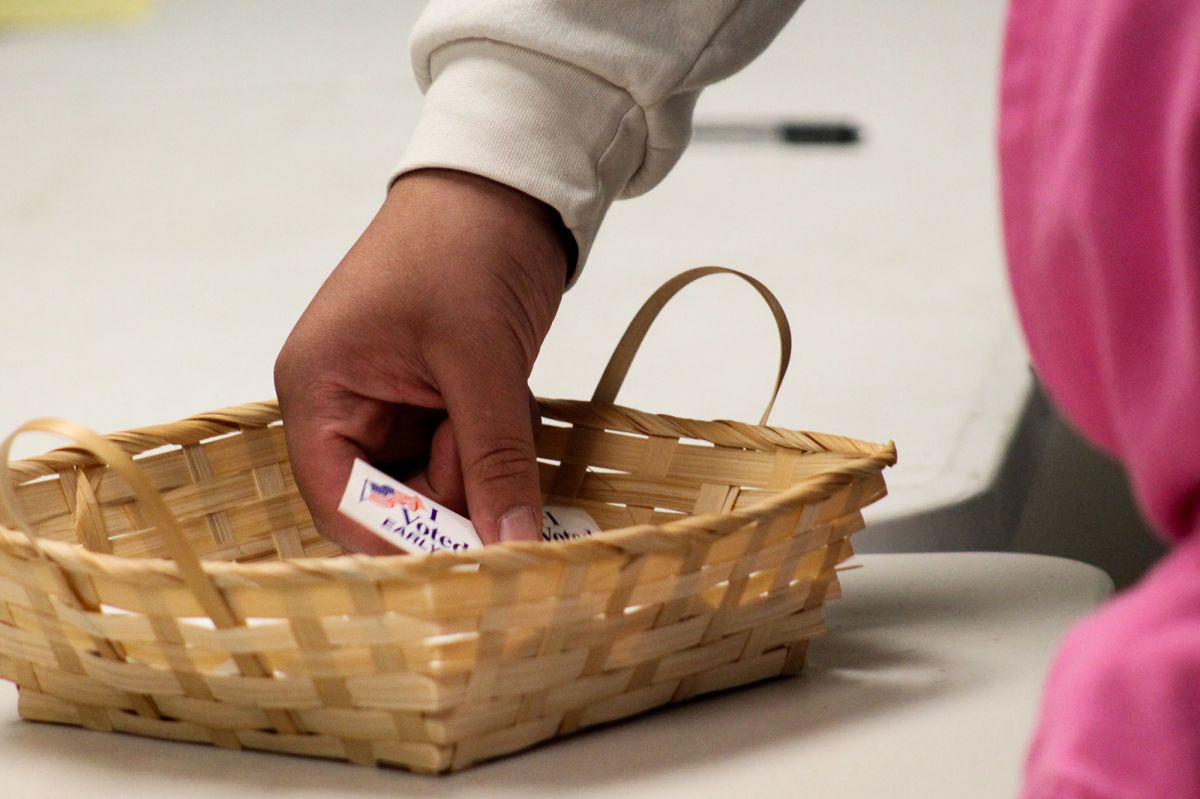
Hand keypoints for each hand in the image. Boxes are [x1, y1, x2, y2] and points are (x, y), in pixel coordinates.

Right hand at [274, 169, 569, 552]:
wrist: (506, 185)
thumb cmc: (465, 248)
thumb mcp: (481, 360)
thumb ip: (494, 458)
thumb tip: (510, 543)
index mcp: (319, 389)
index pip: (340, 500)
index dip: (398, 540)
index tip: (464, 566)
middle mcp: (345, 403)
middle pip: (394, 498)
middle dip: (455, 491)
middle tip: (502, 464)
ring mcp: (393, 401)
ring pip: (439, 479)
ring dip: (484, 458)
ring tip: (506, 401)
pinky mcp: (437, 396)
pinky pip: (467, 450)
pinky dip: (497, 438)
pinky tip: (512, 390)